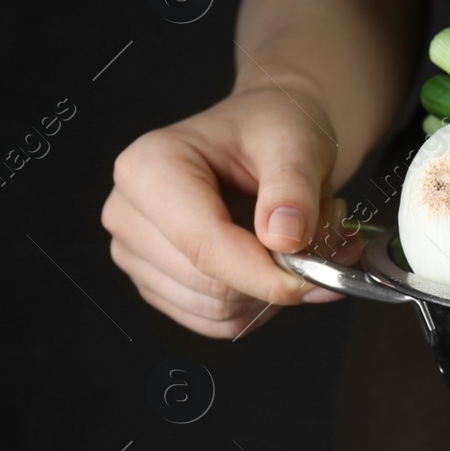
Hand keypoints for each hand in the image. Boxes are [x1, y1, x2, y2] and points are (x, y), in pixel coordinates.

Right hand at [102, 81, 360, 338]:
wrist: (268, 135)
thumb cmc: (274, 129)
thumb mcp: (296, 142)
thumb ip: (292, 188)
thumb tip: (285, 238)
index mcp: (149, 168)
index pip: (203, 245)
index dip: (264, 273)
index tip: (316, 278)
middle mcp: (128, 213)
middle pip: (209, 286)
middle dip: (276, 274)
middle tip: (321, 234)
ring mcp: (136, 253)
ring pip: (216, 310)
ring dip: (271, 288)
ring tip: (295, 237)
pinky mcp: (157, 283)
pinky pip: (217, 321)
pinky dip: (258, 302)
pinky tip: (272, 261)